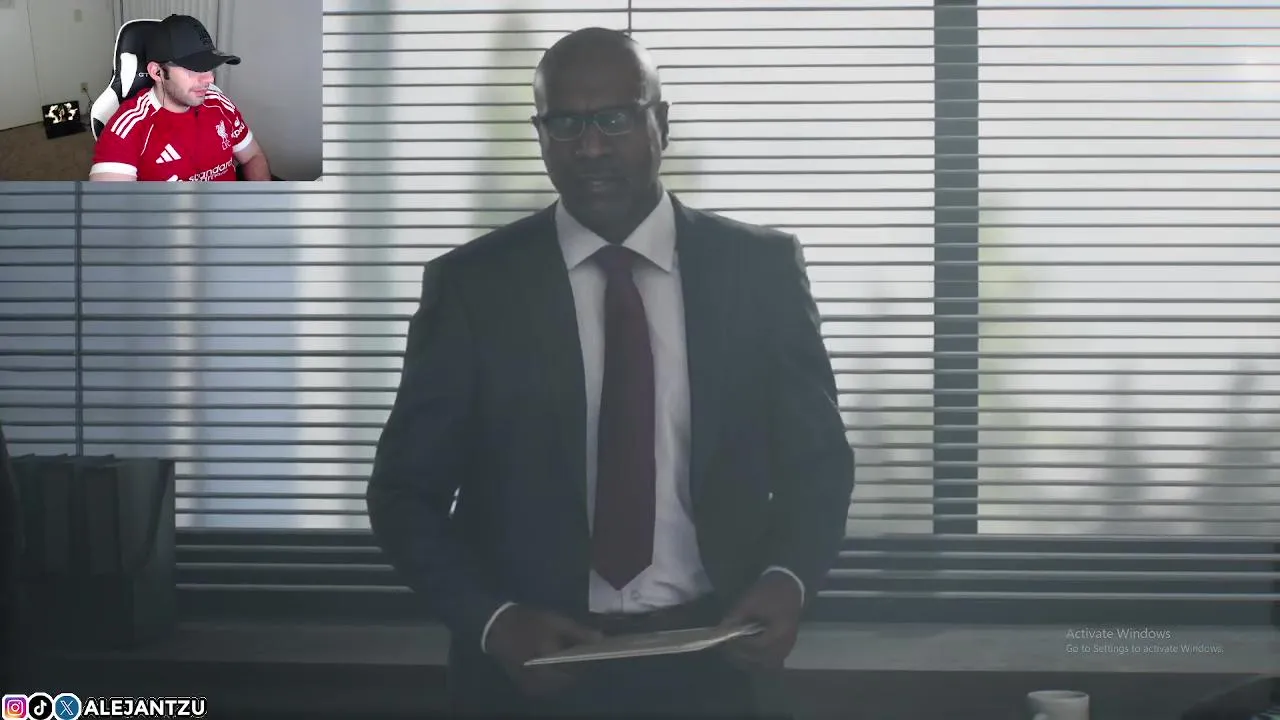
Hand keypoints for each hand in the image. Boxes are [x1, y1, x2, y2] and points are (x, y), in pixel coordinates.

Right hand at [485, 604, 603, 695]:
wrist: (496, 626)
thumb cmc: (527, 623)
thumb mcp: (556, 623)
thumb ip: (579, 633)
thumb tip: (601, 639)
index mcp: (550, 669)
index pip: (579, 672)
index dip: (588, 661)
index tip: (595, 650)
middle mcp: (542, 683)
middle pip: (569, 678)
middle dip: (578, 665)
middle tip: (582, 648)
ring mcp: (533, 686)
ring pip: (559, 681)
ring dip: (566, 669)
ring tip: (569, 651)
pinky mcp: (527, 685)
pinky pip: (548, 682)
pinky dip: (555, 672)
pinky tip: (555, 656)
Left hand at [718, 571, 803, 669]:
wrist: (790, 585)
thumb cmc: (770, 592)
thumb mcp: (749, 601)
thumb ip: (734, 618)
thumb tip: (720, 631)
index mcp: (779, 632)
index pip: (755, 647)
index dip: (738, 646)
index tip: (725, 642)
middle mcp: (786, 644)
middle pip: (761, 660)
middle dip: (742, 656)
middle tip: (727, 650)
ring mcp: (788, 647)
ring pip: (767, 664)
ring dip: (750, 661)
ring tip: (736, 652)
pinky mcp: (787, 646)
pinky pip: (773, 661)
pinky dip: (760, 660)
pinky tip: (749, 653)